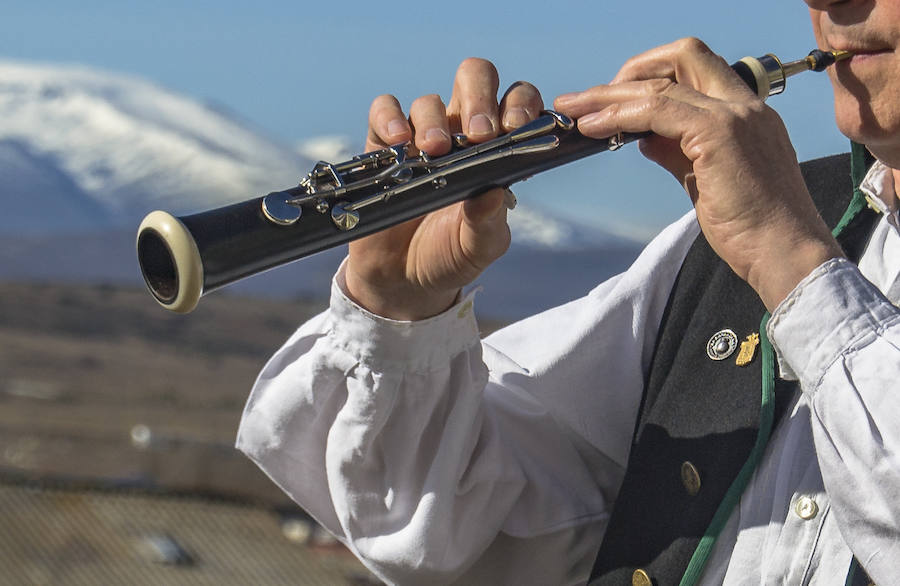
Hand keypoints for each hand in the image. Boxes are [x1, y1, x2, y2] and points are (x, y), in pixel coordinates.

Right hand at [345, 58, 543, 319]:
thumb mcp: (479, 248)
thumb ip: (489, 223)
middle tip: (479, 133)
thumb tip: (495, 192)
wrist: (402, 281)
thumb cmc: (450, 258)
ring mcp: (422, 138)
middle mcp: (462, 134)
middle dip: (480, 96)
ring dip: (434, 120)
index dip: (521, 105)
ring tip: (434, 150)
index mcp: (497, 151)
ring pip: (430, 100)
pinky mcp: (383, 147)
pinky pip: (383, 111)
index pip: (517, 105)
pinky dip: (389, 117)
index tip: (516, 126)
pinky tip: (397, 141)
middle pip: (475, 79)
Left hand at [554, 38, 844, 309]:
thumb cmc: (752, 229)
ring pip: (660, 84)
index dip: (649, 77)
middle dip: (629, 72)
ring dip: (609, 95)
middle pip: (681, 56)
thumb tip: (644, 137)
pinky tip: (595, 127)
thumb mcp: (707, 181)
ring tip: (575, 110)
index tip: (613, 99)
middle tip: (588, 99)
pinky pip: (657, 110)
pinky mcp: (720, 134)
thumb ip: (678, 153)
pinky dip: (620, 114)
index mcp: (746, 113)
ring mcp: (735, 116)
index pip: (696, 69)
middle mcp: (744, 105)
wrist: (786, 255)